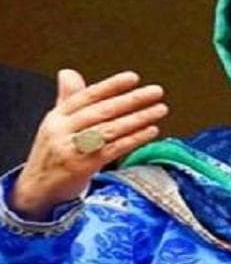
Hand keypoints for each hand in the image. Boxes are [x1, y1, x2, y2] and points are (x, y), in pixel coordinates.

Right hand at [10, 69, 167, 219]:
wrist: (36, 190)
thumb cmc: (53, 154)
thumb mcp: (56, 125)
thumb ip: (67, 99)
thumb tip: (69, 73)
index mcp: (57, 116)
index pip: (87, 96)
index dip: (111, 86)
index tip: (133, 78)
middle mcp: (62, 130)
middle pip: (102, 111)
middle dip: (132, 100)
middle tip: (156, 92)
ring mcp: (71, 149)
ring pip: (110, 129)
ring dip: (138, 118)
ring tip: (160, 109)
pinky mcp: (81, 168)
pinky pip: (113, 149)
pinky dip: (134, 139)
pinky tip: (151, 131)